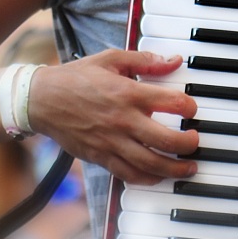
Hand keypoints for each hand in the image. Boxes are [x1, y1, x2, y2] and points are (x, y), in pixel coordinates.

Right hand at [27, 50, 199, 183]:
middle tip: (195, 142)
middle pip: (167, 140)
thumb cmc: (76, 78)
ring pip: (151, 163)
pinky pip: (128, 174)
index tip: (192, 108)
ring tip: (188, 167)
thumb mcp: (111, 59)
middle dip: (189, 144)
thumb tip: (173, 60)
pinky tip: (158, 176)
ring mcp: (112, 142)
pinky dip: (147, 179)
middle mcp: (123, 120)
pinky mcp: (100, 157)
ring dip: (175, 168)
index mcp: (128, 93)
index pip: (172, 102)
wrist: (42, 100)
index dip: (189, 106)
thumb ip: (144, 61)